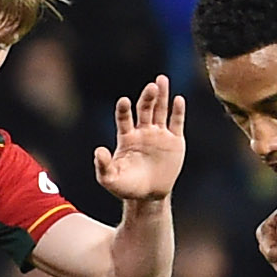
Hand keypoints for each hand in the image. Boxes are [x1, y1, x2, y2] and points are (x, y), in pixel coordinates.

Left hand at [95, 76, 188, 203]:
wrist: (148, 196)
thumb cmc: (126, 187)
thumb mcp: (110, 179)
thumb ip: (103, 165)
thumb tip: (98, 150)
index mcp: (127, 137)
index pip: (124, 118)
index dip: (124, 110)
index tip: (124, 101)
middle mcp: (143, 131)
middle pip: (145, 109)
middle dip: (148, 97)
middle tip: (151, 86)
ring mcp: (159, 135)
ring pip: (160, 110)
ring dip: (161, 96)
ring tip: (161, 80)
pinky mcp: (175, 141)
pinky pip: (176, 123)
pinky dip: (178, 111)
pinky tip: (178, 99)